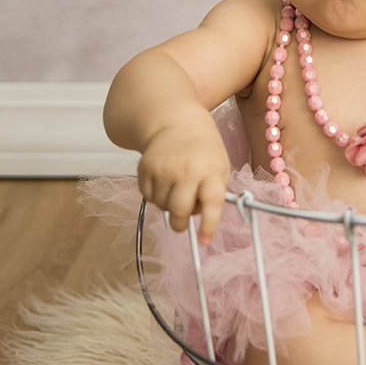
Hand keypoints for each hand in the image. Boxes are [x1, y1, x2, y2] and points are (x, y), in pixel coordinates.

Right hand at [136, 123, 230, 243]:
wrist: (176, 123)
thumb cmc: (203, 150)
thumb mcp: (220, 167)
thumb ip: (215, 194)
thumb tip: (205, 224)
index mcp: (210, 170)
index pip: (212, 203)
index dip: (208, 226)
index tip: (204, 241)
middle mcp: (186, 169)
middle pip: (179, 210)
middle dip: (180, 224)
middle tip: (182, 223)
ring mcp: (163, 168)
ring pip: (162, 206)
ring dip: (169, 206)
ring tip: (177, 189)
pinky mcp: (145, 168)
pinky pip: (148, 197)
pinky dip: (156, 197)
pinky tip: (165, 182)